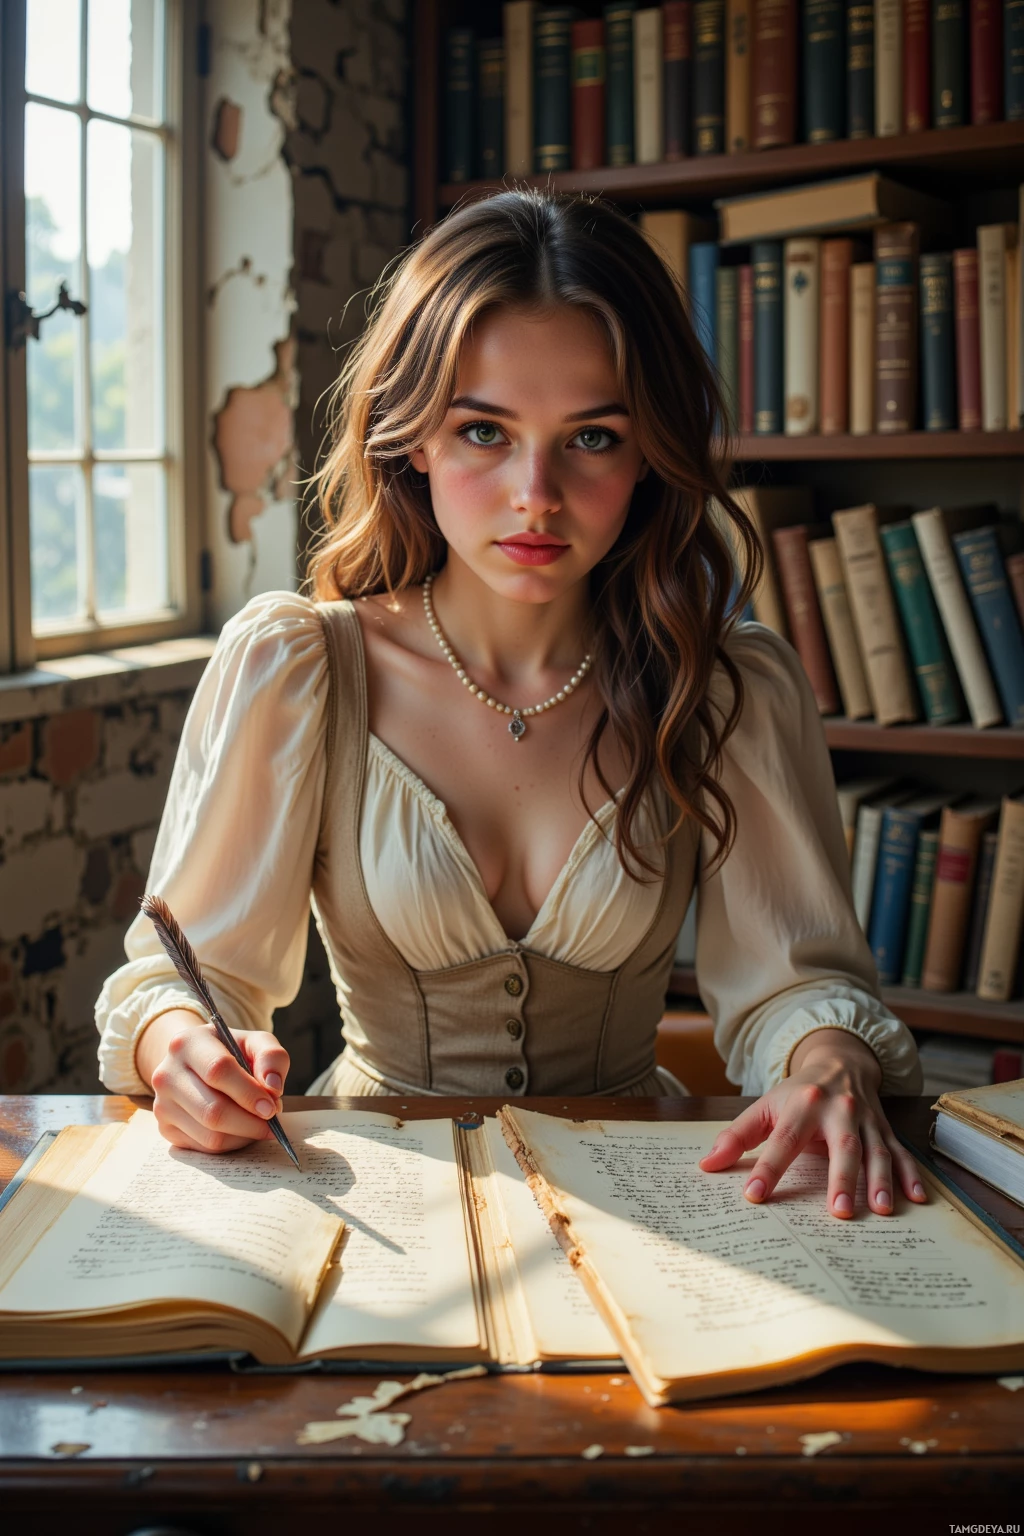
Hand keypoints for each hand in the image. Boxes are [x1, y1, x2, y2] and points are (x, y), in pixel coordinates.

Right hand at [136, 1008, 290, 1153]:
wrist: (195, 1062)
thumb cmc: (231, 1052)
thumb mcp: (254, 1043)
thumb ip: (272, 1057)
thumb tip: (273, 1088)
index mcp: (187, 1043)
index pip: (218, 1070)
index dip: (248, 1093)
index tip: (272, 1107)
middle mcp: (166, 1074)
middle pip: (213, 1111)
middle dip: (250, 1122)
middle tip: (272, 1122)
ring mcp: (161, 1104)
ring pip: (210, 1135)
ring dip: (244, 1135)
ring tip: (260, 1124)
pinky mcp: (165, 1128)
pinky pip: (205, 1147)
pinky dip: (231, 1143)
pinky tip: (242, 1130)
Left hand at [698, 1028, 927, 1218]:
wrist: (839, 1061)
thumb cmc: (795, 1093)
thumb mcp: (764, 1106)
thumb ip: (736, 1136)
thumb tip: (706, 1165)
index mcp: (801, 1105)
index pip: (783, 1139)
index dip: (767, 1168)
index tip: (754, 1196)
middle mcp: (837, 1111)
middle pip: (842, 1145)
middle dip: (842, 1177)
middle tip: (839, 1212)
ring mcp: (865, 1120)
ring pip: (877, 1150)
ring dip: (881, 1181)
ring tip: (881, 1210)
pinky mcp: (885, 1129)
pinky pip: (901, 1152)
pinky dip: (911, 1175)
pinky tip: (918, 1198)